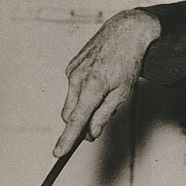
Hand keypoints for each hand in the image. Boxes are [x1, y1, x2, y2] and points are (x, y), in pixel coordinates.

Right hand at [54, 9, 160, 156]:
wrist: (125, 32)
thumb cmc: (127, 63)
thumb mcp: (123, 93)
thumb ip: (105, 115)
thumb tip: (92, 132)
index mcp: (93, 87)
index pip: (77, 120)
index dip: (67, 138)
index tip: (59, 152)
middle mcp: (78, 79)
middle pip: (70, 115)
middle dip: (80, 124)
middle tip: (96, 126)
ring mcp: (72, 72)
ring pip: (71, 102)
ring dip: (83, 107)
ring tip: (103, 94)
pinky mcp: (70, 66)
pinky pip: (73, 88)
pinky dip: (83, 92)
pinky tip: (98, 81)